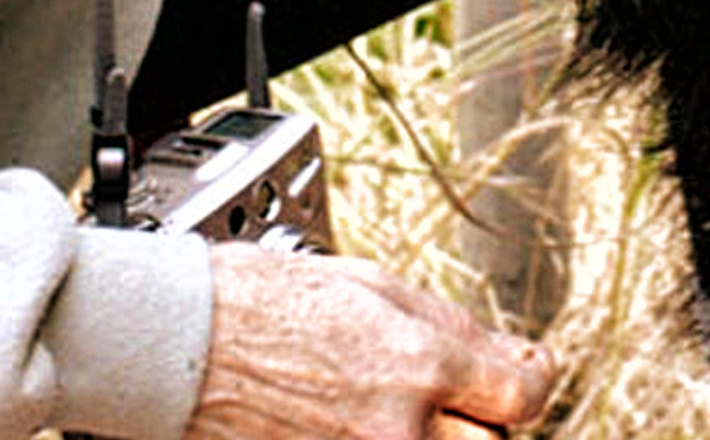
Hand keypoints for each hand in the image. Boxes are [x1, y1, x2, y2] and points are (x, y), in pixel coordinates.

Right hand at [182, 243, 560, 438]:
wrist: (177, 341)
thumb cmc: (259, 300)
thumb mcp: (372, 285)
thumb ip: (449, 328)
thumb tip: (506, 353)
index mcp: (418, 364)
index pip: (523, 397)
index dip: (531, 380)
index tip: (525, 370)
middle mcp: (396, 426)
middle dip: (481, 420)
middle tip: (460, 393)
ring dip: (430, 433)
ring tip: (400, 405)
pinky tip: (355, 417)